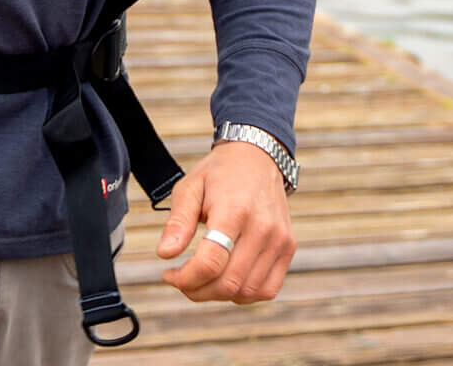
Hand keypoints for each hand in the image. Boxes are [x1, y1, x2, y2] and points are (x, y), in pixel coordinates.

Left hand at [154, 140, 294, 303]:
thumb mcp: (190, 188)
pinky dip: (244, 294)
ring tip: (202, 280)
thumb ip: (177, 222)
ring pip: (247, 292)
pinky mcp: (288, 247)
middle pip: (228, 283)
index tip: (168, 274)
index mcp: (234, 211)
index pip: (210, 263)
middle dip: (197, 291)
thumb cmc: (219, 174)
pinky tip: (227, 281)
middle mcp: (262, 228)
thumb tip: (165, 254)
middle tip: (181, 280)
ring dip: (218, 295)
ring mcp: (279, 239)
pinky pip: (268, 289)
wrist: (257, 156)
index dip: (185, 279)